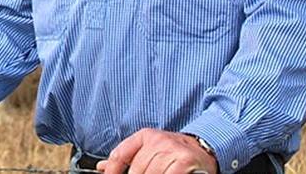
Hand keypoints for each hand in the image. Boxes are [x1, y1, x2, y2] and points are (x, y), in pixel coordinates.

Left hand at [95, 129, 217, 173]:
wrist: (204, 149)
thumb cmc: (174, 151)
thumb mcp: (149, 149)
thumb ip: (127, 157)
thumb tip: (102, 167)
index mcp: (145, 136)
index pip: (120, 154)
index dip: (112, 170)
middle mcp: (158, 140)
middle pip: (136, 169)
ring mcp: (172, 150)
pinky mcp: (184, 161)